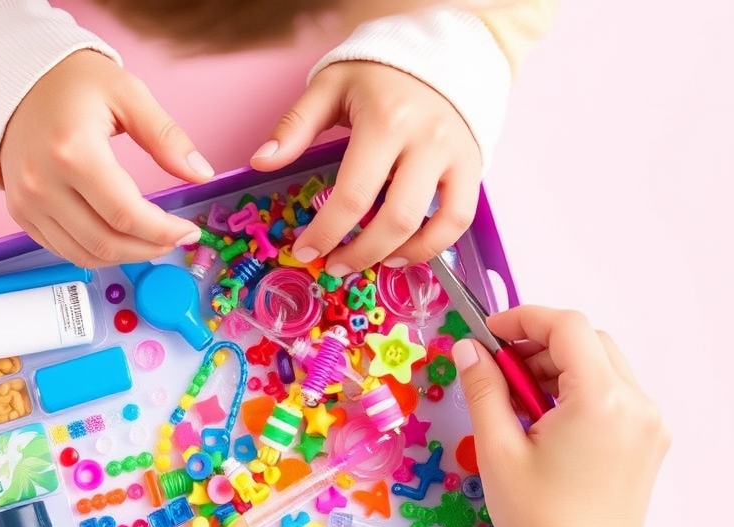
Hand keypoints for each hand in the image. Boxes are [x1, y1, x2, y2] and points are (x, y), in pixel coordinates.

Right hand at [0, 50, 212, 266]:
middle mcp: (43, 183)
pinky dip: (97, 252)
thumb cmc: (75, 82)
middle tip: (175, 238)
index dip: (164, 231)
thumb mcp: (129, 95)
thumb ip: (167, 137)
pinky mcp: (21, 211)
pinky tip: (120, 237)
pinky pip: (63, 250)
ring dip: (126, 256)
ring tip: (151, 240)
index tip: (189, 231)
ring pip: (86, 255)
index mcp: (72, 152)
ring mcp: (27, 201)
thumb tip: (201, 173)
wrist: (17, 79)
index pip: (126, 214)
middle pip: (107, 242)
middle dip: (150, 248)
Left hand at [250, 60, 481, 276]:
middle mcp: (426, 141)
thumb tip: (261, 162)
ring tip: (367, 263)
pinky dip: (432, 246)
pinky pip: (458, 219)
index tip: (304, 252)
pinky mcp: (472, 167)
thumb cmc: (378, 74)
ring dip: (395, 256)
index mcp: (386, 121)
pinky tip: (402, 254)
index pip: (354, 195)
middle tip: (333, 266)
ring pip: (430, 225)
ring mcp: (454, 156)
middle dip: (359, 253)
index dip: (327, 232)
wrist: (439, 51)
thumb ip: (295, 126)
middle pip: (395, 219)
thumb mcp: (330, 87)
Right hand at [452, 306, 669, 526]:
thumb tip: (469, 349)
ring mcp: (648, 422)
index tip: (489, 333)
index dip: (524, 319)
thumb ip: (483, 388)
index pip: (568, 327)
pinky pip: (615, 392)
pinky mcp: (649, 440)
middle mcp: (636, 403)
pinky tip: (550, 419)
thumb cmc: (537, 517)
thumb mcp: (498, 449)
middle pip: (589, 341)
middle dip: (541, 343)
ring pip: (604, 364)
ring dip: (561, 366)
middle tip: (501, 368)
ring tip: (522, 401)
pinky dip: (581, 389)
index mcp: (601, 400)